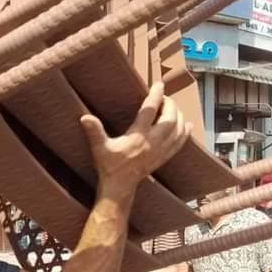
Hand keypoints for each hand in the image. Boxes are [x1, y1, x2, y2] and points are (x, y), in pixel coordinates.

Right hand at [81, 81, 189, 196]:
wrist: (119, 187)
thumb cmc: (109, 166)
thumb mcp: (100, 148)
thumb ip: (94, 131)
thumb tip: (84, 117)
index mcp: (137, 137)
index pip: (150, 111)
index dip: (155, 95)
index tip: (159, 84)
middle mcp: (152, 143)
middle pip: (170, 119)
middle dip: (170, 105)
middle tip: (164, 97)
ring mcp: (160, 151)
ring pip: (178, 130)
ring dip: (178, 116)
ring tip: (172, 108)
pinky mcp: (163, 158)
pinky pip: (179, 143)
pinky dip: (185, 133)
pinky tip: (186, 125)